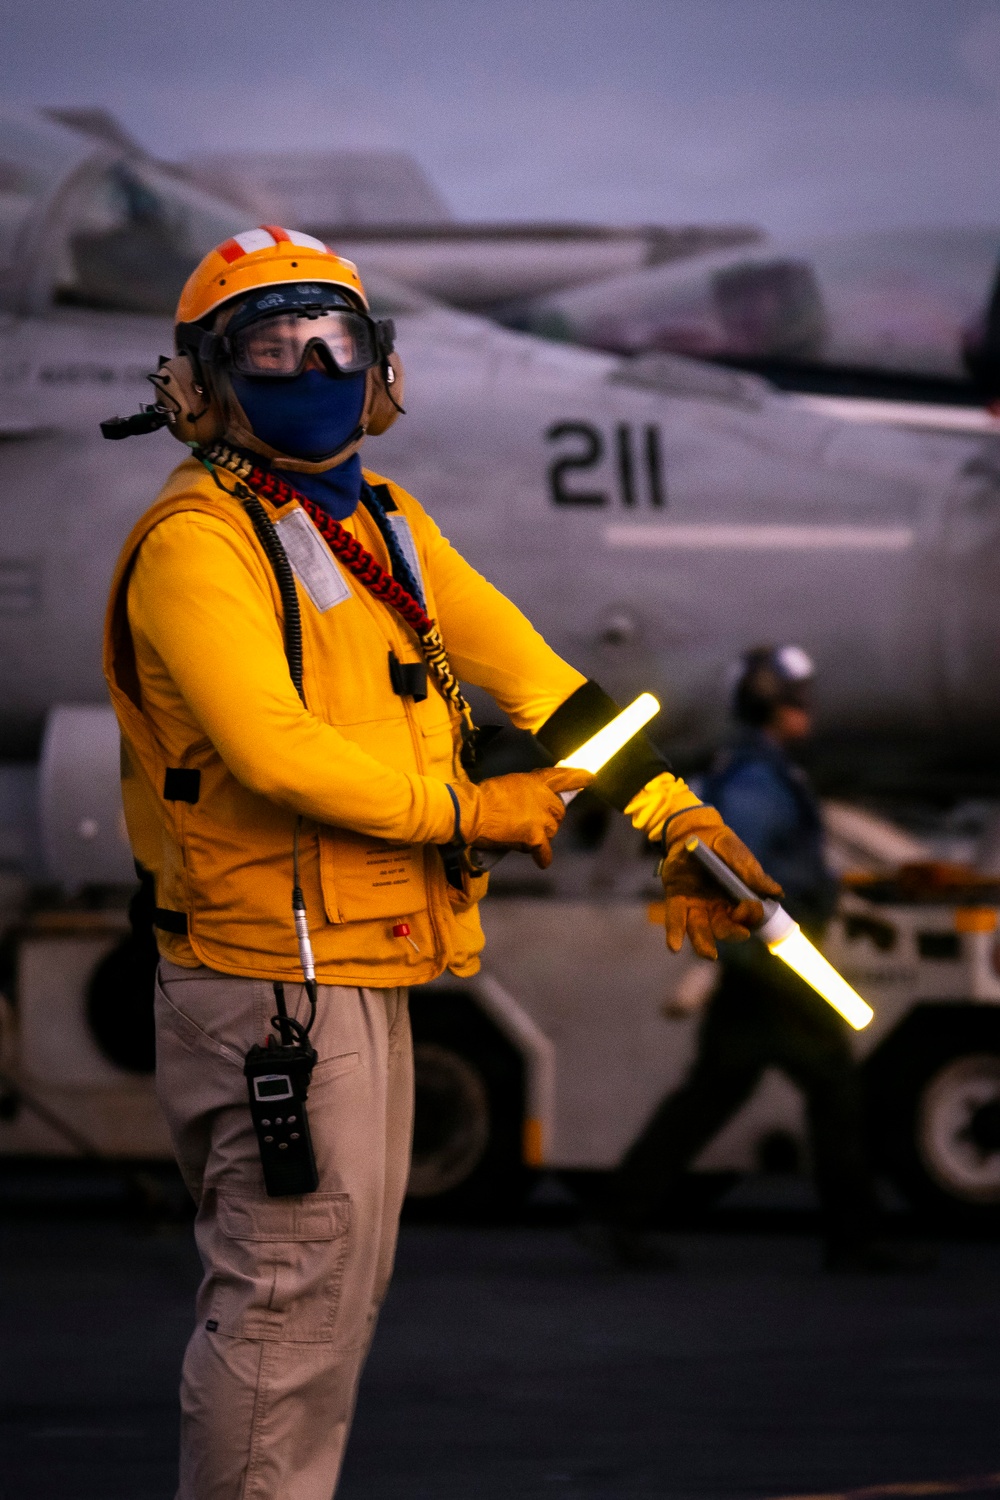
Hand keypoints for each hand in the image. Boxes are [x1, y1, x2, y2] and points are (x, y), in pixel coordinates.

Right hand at [453, 766, 591, 868]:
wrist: (472, 811)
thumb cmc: (483, 797)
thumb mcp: (508, 784)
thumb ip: (525, 790)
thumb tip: (530, 800)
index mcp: (535, 781)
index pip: (563, 777)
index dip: (578, 778)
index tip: (590, 777)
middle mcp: (543, 798)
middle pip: (559, 811)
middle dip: (551, 817)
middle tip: (535, 822)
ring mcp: (541, 818)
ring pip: (552, 830)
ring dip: (543, 834)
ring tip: (524, 835)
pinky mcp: (535, 837)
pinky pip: (544, 851)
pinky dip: (543, 857)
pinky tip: (541, 860)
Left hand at [659, 805, 782, 959]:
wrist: (694, 832)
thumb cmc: (721, 844)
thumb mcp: (736, 853)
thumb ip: (752, 871)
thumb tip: (776, 892)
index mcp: (736, 900)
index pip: (745, 917)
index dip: (750, 917)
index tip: (751, 909)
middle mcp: (717, 908)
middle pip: (724, 929)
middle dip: (733, 934)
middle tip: (741, 932)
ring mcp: (696, 906)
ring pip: (701, 931)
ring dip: (704, 945)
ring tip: (709, 954)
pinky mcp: (677, 901)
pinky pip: (675, 920)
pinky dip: (675, 934)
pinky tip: (674, 947)